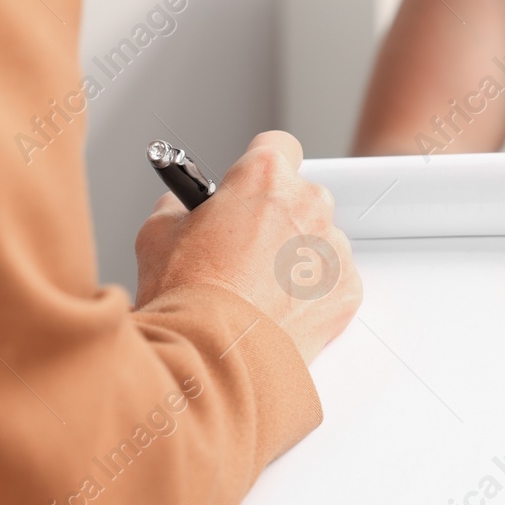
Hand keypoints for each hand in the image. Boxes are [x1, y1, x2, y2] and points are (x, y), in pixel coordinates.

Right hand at [134, 130, 362, 364]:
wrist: (212, 358)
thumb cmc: (187, 299)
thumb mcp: (157, 234)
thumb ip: (178, 206)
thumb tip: (185, 206)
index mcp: (265, 177)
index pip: (277, 146)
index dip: (258, 166)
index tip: (251, 185)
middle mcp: (308, 203)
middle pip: (299, 196)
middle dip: (277, 216)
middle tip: (244, 249)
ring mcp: (332, 246)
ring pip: (318, 239)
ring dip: (295, 256)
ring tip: (256, 290)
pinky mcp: (347, 288)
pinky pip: (332, 279)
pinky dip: (311, 292)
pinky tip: (277, 310)